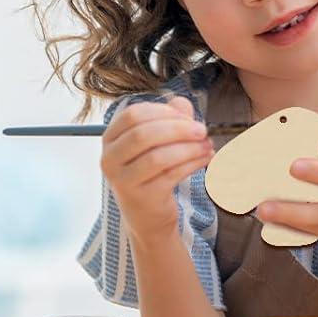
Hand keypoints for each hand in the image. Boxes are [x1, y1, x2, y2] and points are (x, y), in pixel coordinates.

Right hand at [101, 96, 212, 243]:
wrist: (147, 212)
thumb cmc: (153, 169)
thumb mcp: (159, 139)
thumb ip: (170, 116)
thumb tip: (181, 103)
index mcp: (111, 138)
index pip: (133, 114)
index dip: (164, 112)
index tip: (187, 116)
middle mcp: (110, 159)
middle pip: (144, 134)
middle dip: (179, 129)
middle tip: (202, 130)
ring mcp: (122, 180)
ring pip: (158, 157)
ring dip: (190, 148)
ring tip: (207, 145)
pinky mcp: (141, 198)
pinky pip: (171, 175)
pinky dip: (193, 163)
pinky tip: (206, 158)